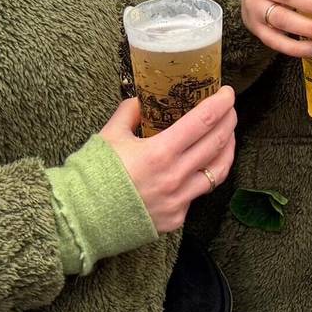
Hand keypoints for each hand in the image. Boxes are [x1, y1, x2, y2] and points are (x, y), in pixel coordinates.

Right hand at [99, 86, 236, 232]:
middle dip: (229, 122)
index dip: (220, 104)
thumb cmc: (93, 174)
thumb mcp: (110, 134)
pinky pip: (198, 194)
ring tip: (227, 136)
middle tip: (230, 109)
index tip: (227, 93)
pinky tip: (202, 166)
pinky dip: (203, 176)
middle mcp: (175, 177)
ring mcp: (179, 201)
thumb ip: (130, 112)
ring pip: (218, 172)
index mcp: (160, 152)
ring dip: (227, 150)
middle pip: (217, 143)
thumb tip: (142, 100)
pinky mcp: (176, 218)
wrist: (81, 218)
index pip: (203, 121)